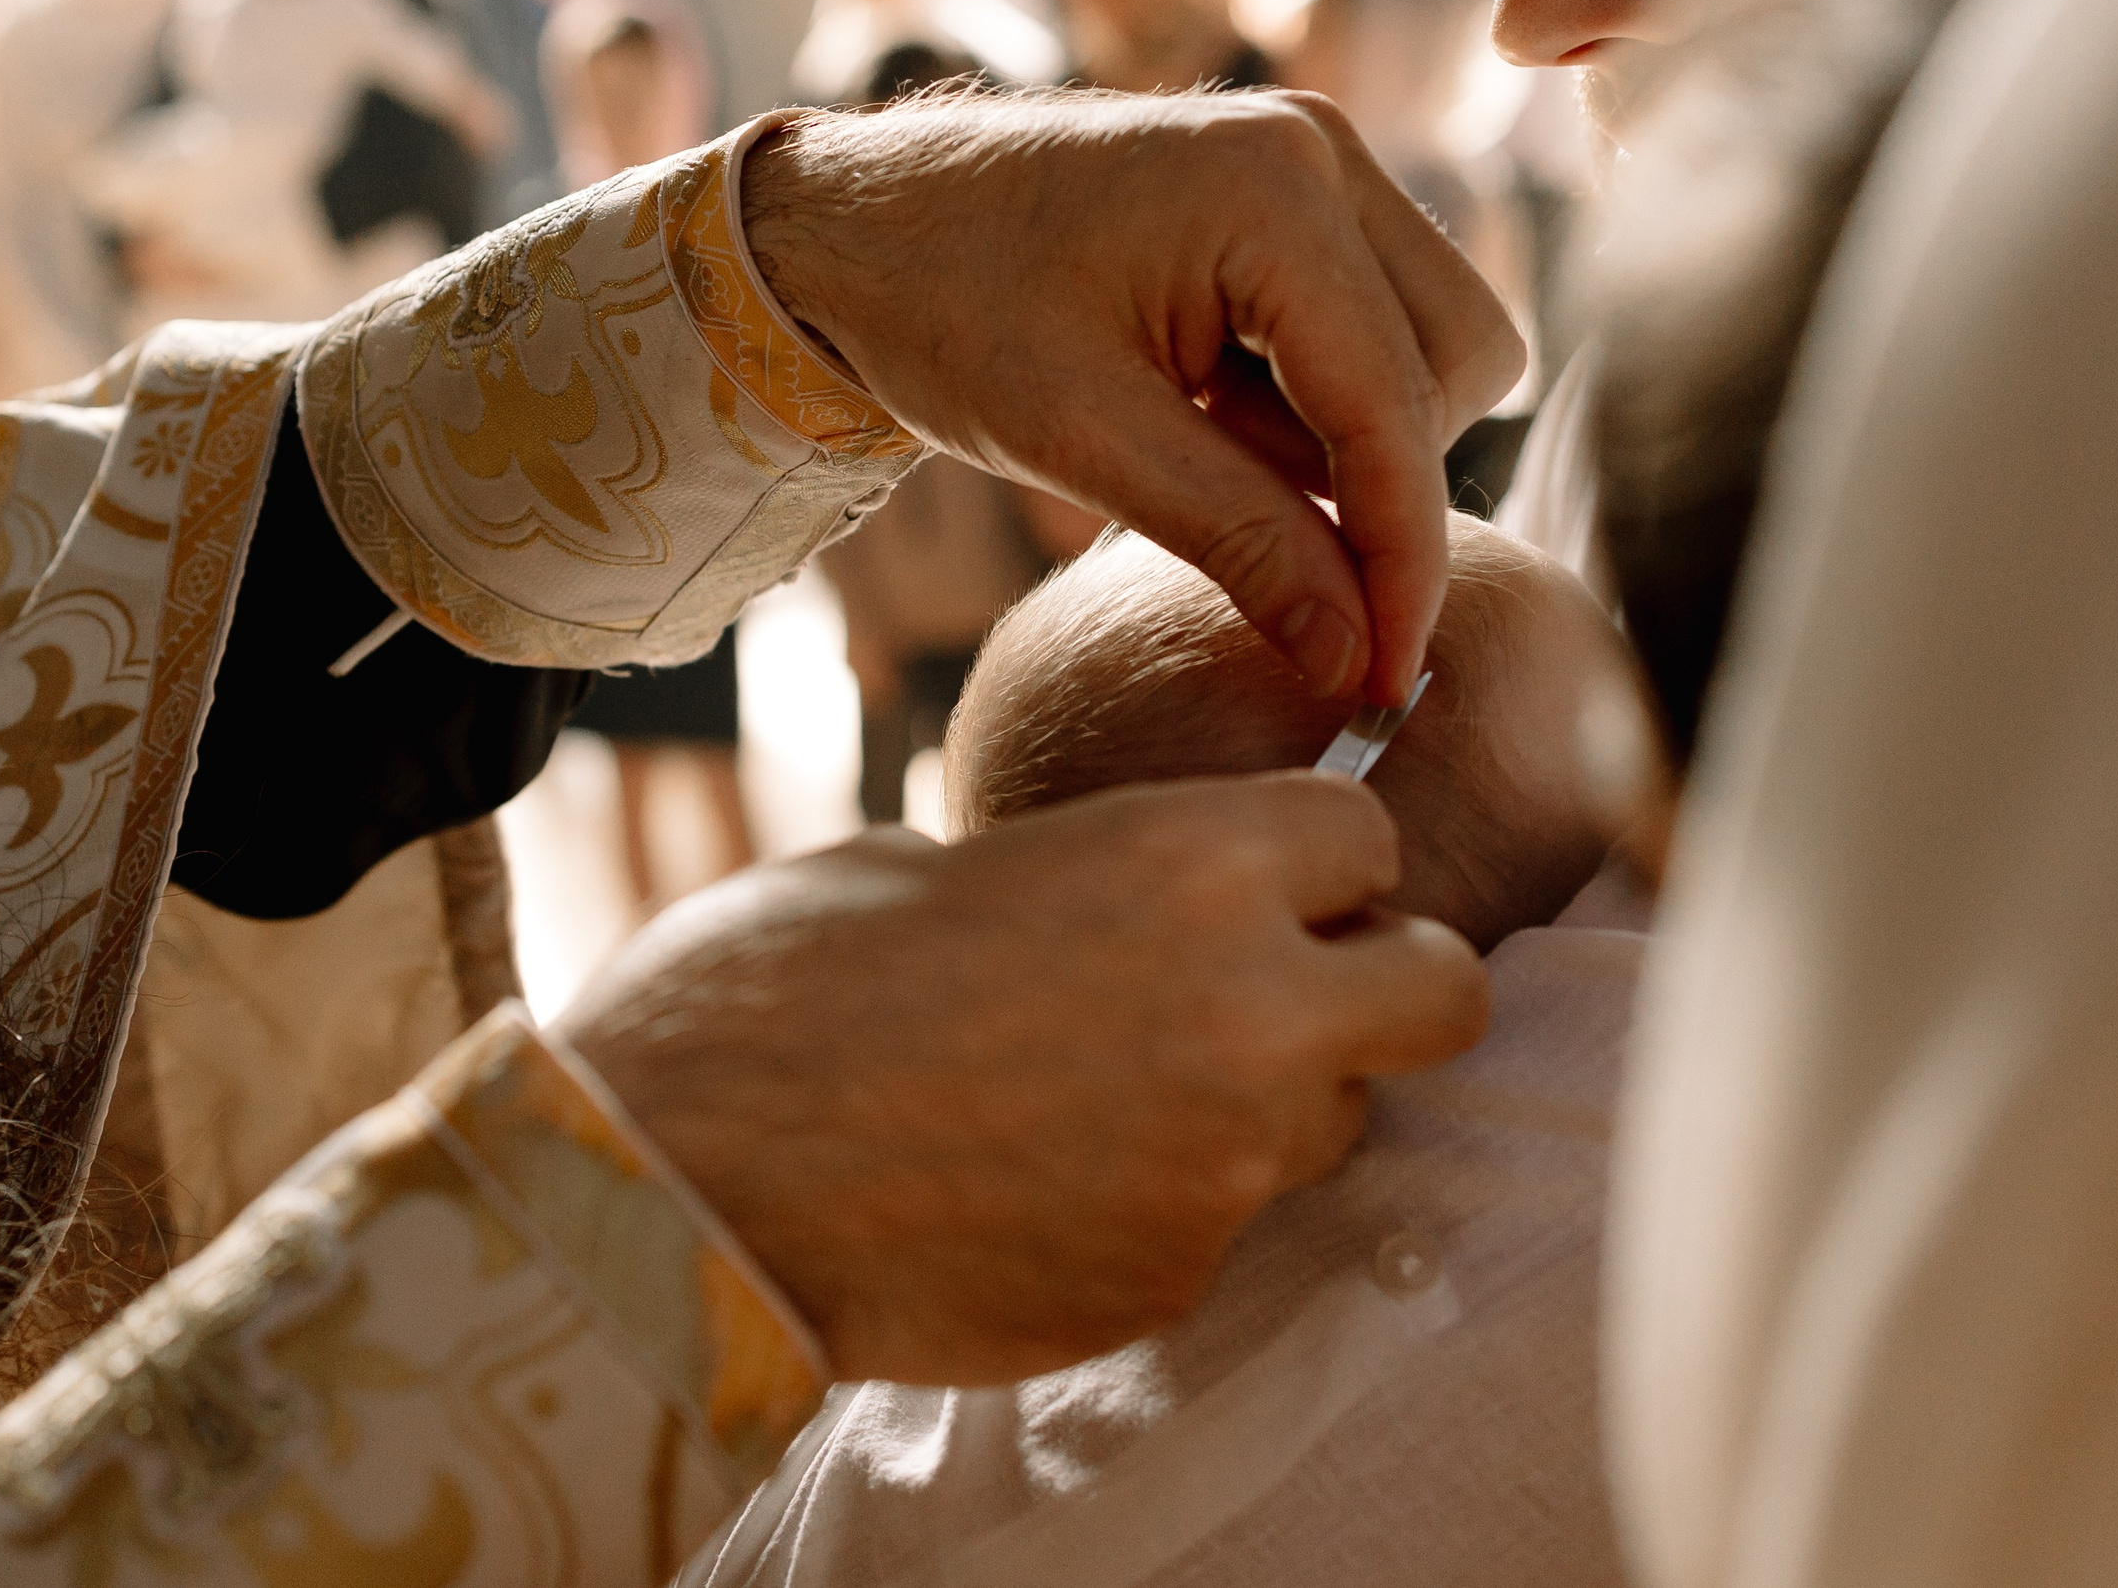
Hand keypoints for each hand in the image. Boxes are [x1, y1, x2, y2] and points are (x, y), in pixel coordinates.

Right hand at [554, 772, 1488, 1385]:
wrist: (675, 1182)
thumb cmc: (772, 989)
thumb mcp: (942, 866)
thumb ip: (1089, 878)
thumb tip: (1126, 892)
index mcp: (1188, 862)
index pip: (1367, 837)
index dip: (1316, 861)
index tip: (1271, 881)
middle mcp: (1246, 1007)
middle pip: (1442, 988)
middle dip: (1386, 984)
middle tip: (1288, 993)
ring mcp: (1222, 1162)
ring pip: (1342, 1120)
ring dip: (1273, 1104)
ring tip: (1124, 1096)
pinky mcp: (1173, 1280)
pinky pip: (1224, 1225)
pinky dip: (1169, 1204)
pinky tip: (1048, 1186)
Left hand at [742, 93, 1525, 705]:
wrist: (864, 221)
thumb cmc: (946, 309)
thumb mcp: (1086, 445)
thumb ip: (1243, 547)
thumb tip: (1359, 663)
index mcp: (1271, 193)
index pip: (1393, 411)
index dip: (1402, 564)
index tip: (1384, 683)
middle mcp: (1321, 153)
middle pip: (1458, 367)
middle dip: (1384, 480)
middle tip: (1256, 530)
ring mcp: (1320, 161)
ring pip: (1438, 349)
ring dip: (1352, 439)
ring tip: (1205, 444)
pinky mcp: (1304, 195)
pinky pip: (1381, 327)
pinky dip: (1320, 404)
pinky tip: (1211, 408)